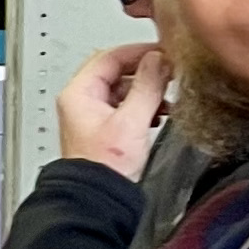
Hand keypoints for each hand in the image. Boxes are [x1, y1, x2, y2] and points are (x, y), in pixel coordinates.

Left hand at [54, 42, 171, 178]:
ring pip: (123, 88)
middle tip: (170, 69)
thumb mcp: (131, 122)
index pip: (108, 56)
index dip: (138, 51)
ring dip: (147, 89)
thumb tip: (158, 60)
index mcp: (79, 93)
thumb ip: (147, 87)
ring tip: (168, 93)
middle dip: (146, 70)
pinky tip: (161, 111)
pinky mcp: (105, 127)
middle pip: (116, 71)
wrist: (99, 197)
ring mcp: (92, 113)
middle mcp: (82, 100)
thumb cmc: (105, 166)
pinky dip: (144, 104)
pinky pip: (126, 105)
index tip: (163, 51)